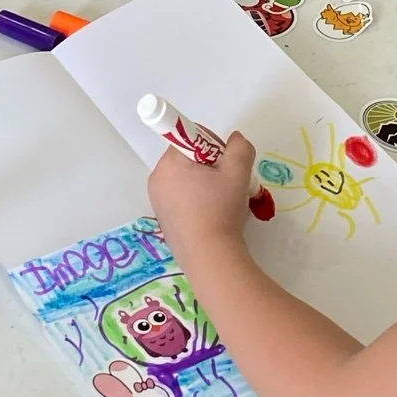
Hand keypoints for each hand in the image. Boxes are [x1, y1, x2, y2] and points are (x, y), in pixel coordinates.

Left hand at [148, 130, 254, 260]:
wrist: (210, 258)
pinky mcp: (165, 222)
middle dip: (213, 168)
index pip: (191, 138)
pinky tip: (215, 218)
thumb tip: (235, 140)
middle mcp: (157, 179)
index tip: (227, 165)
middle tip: (231, 184)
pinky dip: (200, 203)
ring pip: (188, 181)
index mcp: (169, 163)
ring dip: (208, 186)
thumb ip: (239, 147)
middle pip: (190, 160)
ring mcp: (158, 203)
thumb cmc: (220, 210)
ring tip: (226, 203)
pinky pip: (183, 201)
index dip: (214, 147)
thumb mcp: (238, 172)